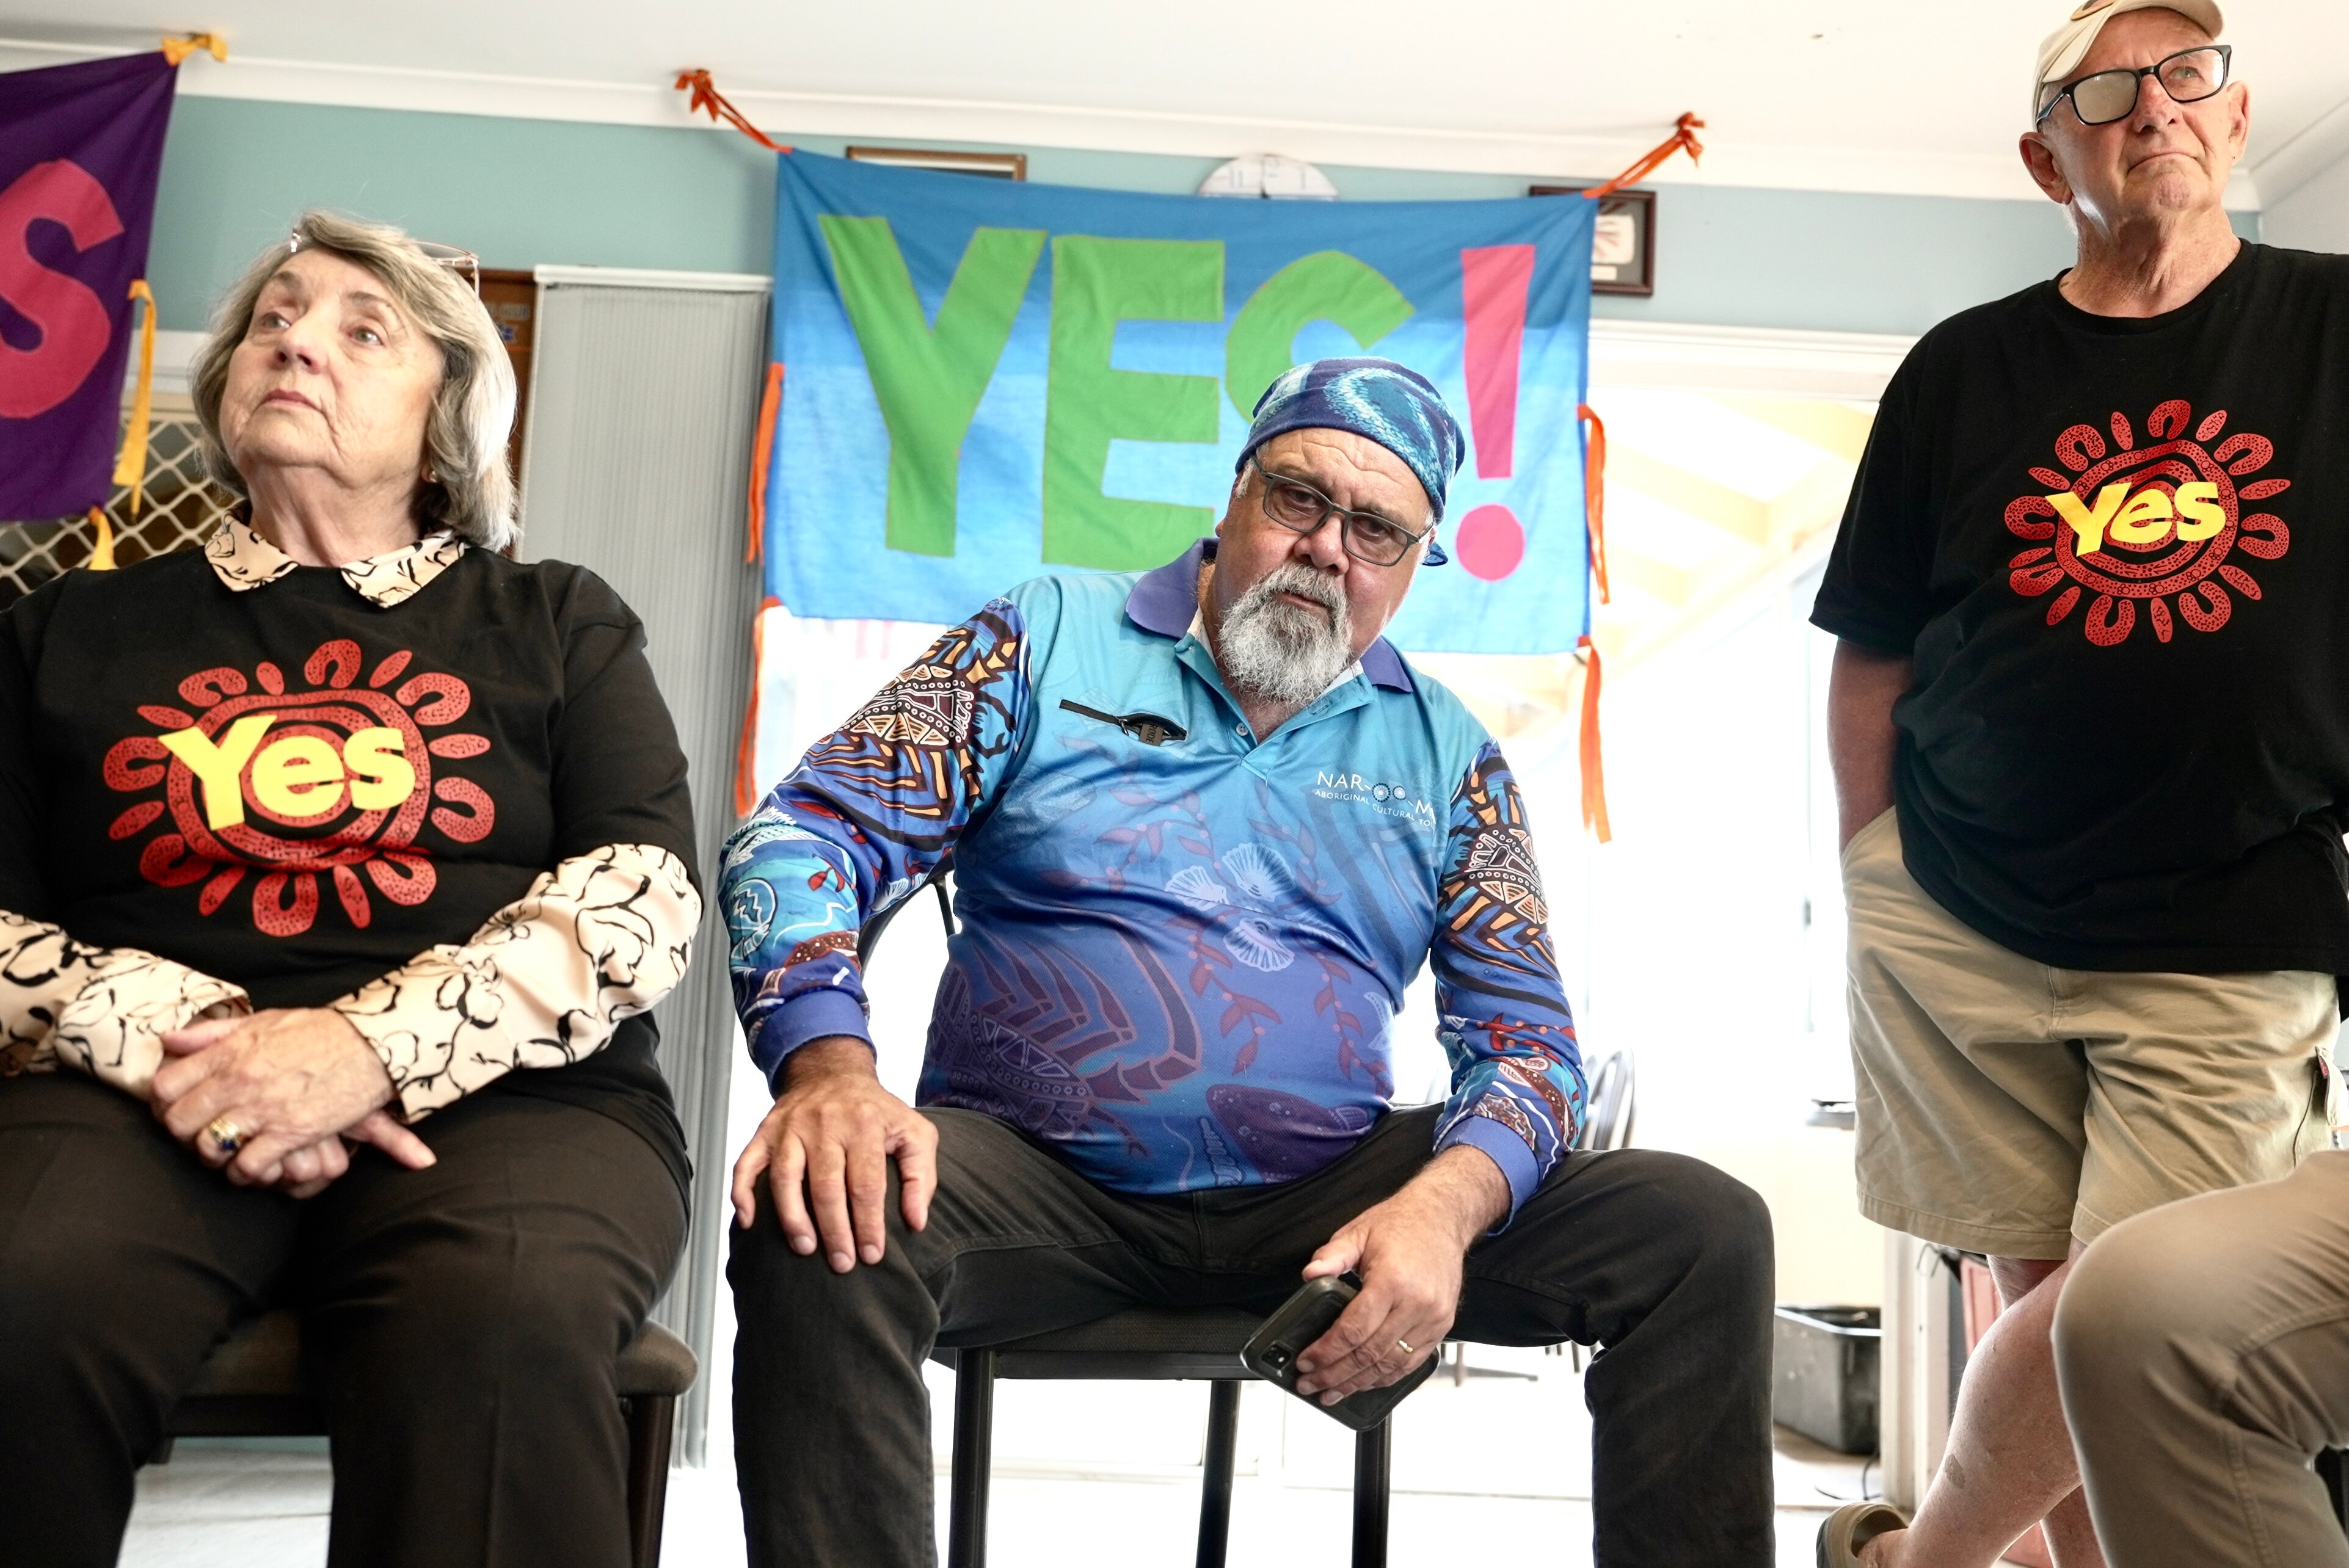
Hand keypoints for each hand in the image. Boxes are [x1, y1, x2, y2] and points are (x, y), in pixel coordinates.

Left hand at [153, 1011, 435, 1187]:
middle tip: (200, 1134)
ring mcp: (263, 1109)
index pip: (165, 1085)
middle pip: (179, 1122)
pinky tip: (253, 1166)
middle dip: (184, 1134)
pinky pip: (246, 1166)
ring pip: (208, 1148)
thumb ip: (214, 1033)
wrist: (374, 1046)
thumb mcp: (265, 1021)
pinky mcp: (290, 1133)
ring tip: (226, 1153)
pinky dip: (244, 1173)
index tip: (177, 1107)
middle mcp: (239, 1081)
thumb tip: (169, 1039)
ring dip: (214, 1156)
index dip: (163, 1103)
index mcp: (230, 1052)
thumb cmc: (321, 1031)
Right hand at [730, 1035, 936, 1272]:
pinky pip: (746, 1163)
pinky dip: (742, 1192)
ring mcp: (790, 1127)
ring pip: (785, 1177)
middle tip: (841, 1263)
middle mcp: (824, 1123)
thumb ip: (921, 1176)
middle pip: (826, 1185)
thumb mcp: (915, 1132)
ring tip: (804, 1248)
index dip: (869, 1224)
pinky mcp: (765, 1131)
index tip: (872, 1255)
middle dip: (834, 1230)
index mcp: (864, 1124)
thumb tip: (916, 1221)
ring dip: (792, 1218)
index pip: (866, 1183)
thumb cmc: (876, 1111)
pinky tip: (748, 1221)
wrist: (832, 1072)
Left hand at [1292, 1145, 1509, 1402]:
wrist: (1443, 1217)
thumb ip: (1331, 1256)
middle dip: (1335, 1374)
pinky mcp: (1441, 1326)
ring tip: (1333, 1392)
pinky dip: (1386, 1376)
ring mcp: (1432, 1318)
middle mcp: (1416, 1304)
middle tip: (1311, 1384)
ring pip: (1391, 1365)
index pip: (1353, 1330)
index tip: (1306, 1362)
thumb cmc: (1403, 1224)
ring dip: (1359, 1383)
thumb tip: (1309, 1275)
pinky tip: (1365, 1382)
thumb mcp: (1358, 1231)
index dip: (1326, 1352)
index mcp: (1392, 1281)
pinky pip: (1411, 1362)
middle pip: (1369, 1354)